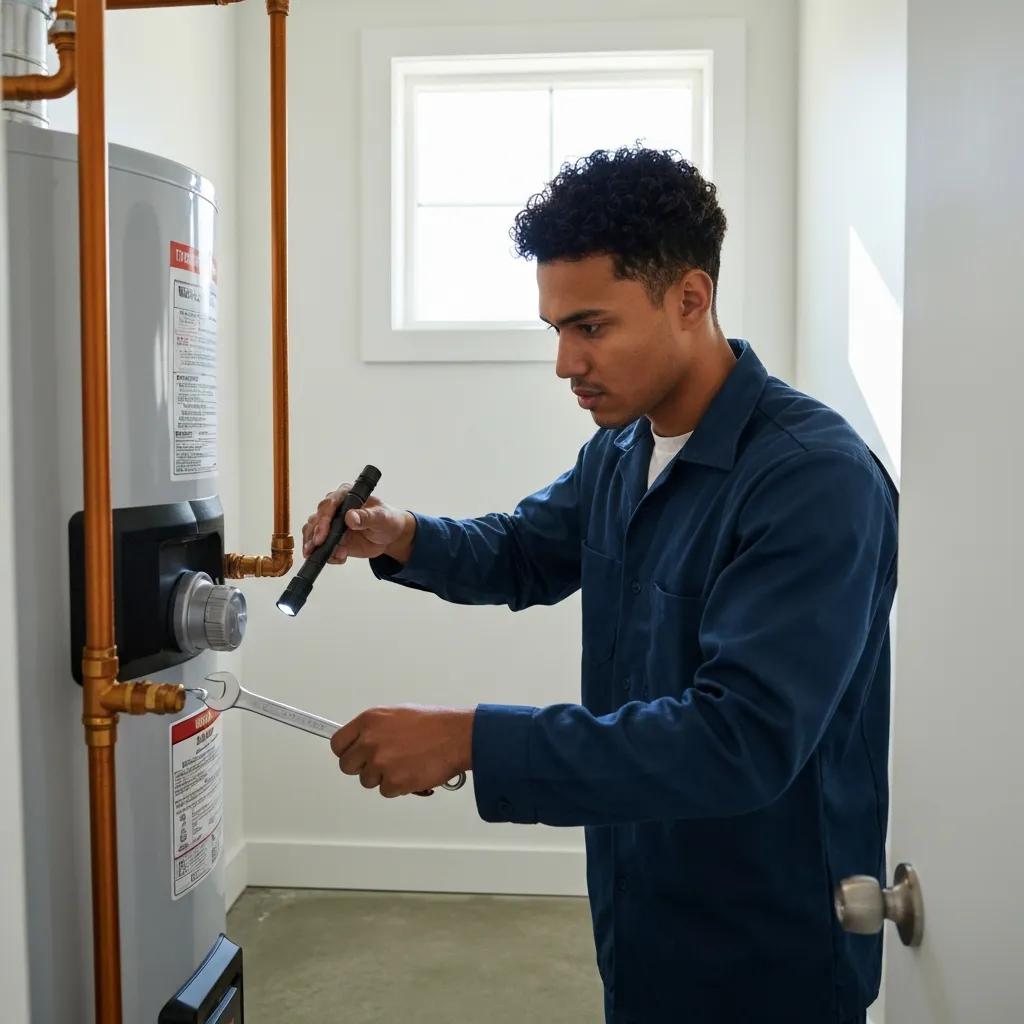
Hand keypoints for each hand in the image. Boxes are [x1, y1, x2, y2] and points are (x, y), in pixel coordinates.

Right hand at [301, 484, 415, 564]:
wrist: (389, 536)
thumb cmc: (387, 520)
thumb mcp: (381, 517)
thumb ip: (366, 516)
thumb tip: (351, 517)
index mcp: (346, 495)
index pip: (329, 504)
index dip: (324, 519)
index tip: (323, 533)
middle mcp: (335, 508)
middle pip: (316, 519)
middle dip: (316, 535)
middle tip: (319, 546)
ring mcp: (331, 524)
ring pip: (313, 533)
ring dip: (317, 546)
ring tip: (332, 555)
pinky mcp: (331, 539)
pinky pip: (320, 547)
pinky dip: (327, 555)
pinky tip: (339, 557)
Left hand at [330, 705, 473, 797]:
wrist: (457, 736)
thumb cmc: (434, 724)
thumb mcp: (397, 714)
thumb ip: (375, 728)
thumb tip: (362, 740)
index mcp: (369, 721)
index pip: (338, 744)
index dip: (345, 752)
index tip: (351, 756)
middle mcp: (370, 741)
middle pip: (347, 766)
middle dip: (362, 768)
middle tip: (379, 765)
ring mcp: (380, 762)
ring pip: (368, 781)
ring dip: (383, 777)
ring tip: (404, 764)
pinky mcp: (393, 781)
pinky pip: (386, 791)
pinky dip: (398, 786)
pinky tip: (412, 772)